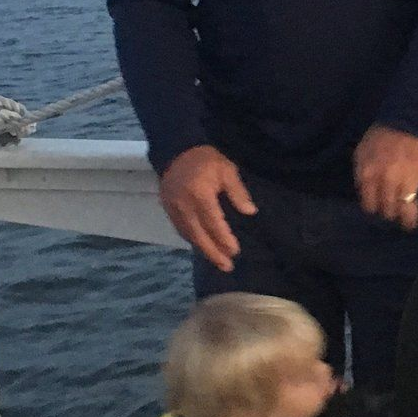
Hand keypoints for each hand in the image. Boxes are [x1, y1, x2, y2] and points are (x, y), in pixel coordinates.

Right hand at [158, 145, 256, 271]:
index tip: (235, 251)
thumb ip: (238, 192)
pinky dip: (192, 240)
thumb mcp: (227, 170)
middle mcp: (184, 205)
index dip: (224, 239)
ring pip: (189, 235)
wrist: (176, 150)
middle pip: (199, 235)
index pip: (213, 223)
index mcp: (200, 194)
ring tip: (217, 261)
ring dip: (203, 249)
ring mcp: (173, 208)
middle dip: (213, 253)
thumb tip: (250, 212)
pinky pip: (180, 229)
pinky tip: (202, 246)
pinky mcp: (167, 209)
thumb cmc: (206, 159)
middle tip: (227, 266)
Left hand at [354, 125, 417, 230]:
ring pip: (409, 207)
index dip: (374, 208)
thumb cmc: (381, 134)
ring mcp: (410, 179)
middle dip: (391, 213)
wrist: (407, 117)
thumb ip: (362, 173)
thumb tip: (365, 191)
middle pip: (389, 209)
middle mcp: (388, 181)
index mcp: (370, 175)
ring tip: (411, 223)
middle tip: (394, 213)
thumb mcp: (362, 152)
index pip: (370, 205)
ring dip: (410, 217)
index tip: (377, 208)